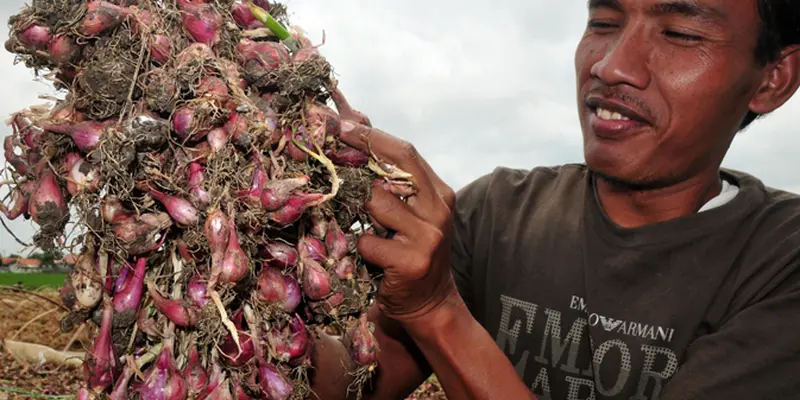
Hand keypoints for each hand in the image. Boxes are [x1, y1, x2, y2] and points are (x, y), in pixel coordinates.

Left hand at [336, 107, 458, 325]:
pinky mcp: (412, 261)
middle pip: (393, 169)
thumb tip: (358, 132)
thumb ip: (391, 183)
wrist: (429, 305)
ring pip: (376, 203)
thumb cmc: (408, 253)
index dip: (371, 136)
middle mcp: (438, 211)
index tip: (338, 124)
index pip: (404, 153)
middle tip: (324, 145)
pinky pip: (368, 241)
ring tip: (353, 217)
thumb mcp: (408, 215)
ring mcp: (427, 236)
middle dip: (356, 154)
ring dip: (357, 209)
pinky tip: (365, 255)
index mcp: (439, 194)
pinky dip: (360, 246)